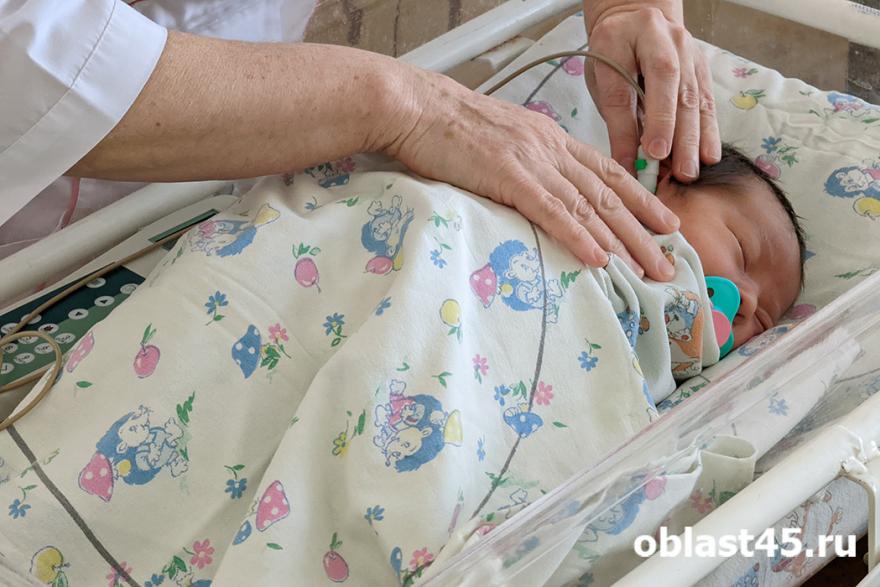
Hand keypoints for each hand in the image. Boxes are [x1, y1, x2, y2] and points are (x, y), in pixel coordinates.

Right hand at [381, 67, 678, 279]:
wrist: (417, 107)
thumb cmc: (448, 126)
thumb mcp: (500, 138)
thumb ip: (525, 160)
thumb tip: (537, 187)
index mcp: (550, 138)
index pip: (607, 171)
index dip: (641, 199)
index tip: (665, 222)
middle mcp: (551, 148)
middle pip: (608, 194)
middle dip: (644, 231)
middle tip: (669, 261)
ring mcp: (532, 161)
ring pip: (589, 206)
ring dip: (623, 242)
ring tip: (649, 269)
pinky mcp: (509, 177)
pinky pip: (552, 212)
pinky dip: (579, 237)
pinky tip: (598, 260)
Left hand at [583, 2, 720, 180]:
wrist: (634, 19)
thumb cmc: (613, 54)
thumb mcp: (602, 78)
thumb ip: (616, 117)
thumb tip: (626, 165)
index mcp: (626, 36)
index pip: (634, 84)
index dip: (643, 121)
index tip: (647, 153)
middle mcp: (664, 39)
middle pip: (673, 89)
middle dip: (676, 135)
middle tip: (677, 172)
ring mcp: (688, 51)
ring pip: (694, 97)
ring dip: (694, 139)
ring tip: (690, 171)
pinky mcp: (701, 66)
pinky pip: (707, 100)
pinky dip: (707, 131)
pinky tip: (708, 155)